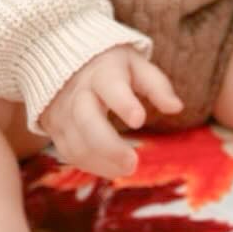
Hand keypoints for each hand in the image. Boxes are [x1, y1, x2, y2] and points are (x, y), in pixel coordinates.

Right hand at [38, 45, 182, 178]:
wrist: (63, 62)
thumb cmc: (110, 66)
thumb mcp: (136, 65)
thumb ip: (156, 85)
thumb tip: (177, 108)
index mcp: (102, 72)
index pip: (110, 86)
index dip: (123, 103)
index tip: (139, 119)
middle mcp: (78, 92)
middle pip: (86, 120)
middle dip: (108, 145)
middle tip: (133, 163)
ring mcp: (63, 112)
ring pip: (76, 142)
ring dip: (101, 161)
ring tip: (129, 168)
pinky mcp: (55, 130)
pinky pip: (70, 153)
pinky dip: (91, 165)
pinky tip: (112, 168)